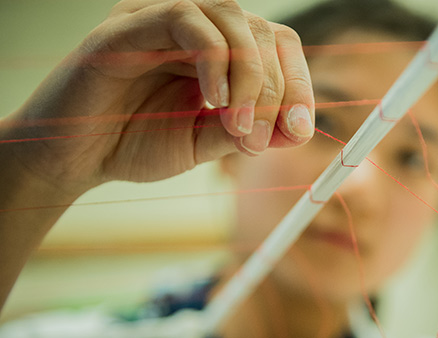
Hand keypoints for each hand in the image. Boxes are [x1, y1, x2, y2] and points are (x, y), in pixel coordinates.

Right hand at [1, 0, 313, 196]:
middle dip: (273, 90)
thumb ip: (248, 131)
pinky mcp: (130, 24)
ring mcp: (162, 19)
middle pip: (263, 31)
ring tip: (237, 126)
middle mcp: (196, 28)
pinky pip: (186, 19)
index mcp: (220, 52)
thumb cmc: (135, 143)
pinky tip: (212, 101)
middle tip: (259, 140)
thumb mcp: (206, 143)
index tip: (300, 130)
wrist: (74, 157)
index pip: (277, 46)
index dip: (298, 84)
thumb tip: (298, 129)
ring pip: (232, 17)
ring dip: (249, 76)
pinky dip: (213, 59)